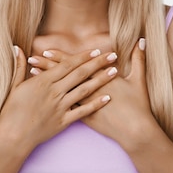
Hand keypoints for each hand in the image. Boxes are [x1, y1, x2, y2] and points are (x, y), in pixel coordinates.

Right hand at [0, 45, 117, 152]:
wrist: (13, 135)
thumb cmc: (11, 110)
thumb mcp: (14, 85)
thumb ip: (19, 66)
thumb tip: (16, 48)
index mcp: (43, 81)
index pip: (67, 65)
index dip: (83, 57)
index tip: (96, 50)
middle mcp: (54, 92)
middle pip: (80, 74)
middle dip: (97, 63)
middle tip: (112, 56)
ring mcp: (60, 107)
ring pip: (84, 90)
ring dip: (101, 80)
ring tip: (114, 72)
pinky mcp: (63, 121)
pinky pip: (83, 111)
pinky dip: (96, 104)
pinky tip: (107, 98)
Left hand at [26, 39, 155, 147]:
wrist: (136, 131)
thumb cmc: (138, 105)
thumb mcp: (139, 80)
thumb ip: (138, 59)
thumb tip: (142, 41)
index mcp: (99, 78)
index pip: (75, 65)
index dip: (60, 58)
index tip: (46, 51)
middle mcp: (89, 90)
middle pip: (63, 76)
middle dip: (46, 66)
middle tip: (31, 59)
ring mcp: (84, 104)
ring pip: (60, 90)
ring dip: (45, 82)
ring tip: (31, 75)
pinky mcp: (83, 117)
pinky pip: (64, 106)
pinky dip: (51, 98)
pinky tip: (41, 95)